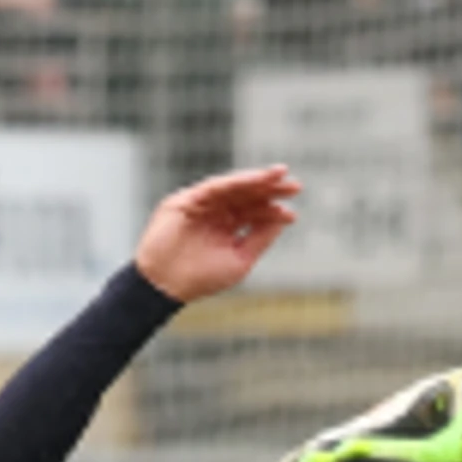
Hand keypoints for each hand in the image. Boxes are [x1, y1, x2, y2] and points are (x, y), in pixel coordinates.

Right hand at [133, 166, 299, 302]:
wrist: (166, 285)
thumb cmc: (200, 278)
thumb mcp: (240, 259)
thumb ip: (260, 238)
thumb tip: (284, 219)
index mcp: (227, 227)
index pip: (254, 212)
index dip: (273, 211)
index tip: (292, 214)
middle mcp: (215, 212)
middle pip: (247, 195)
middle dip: (271, 189)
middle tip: (295, 186)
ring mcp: (201, 205)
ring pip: (233, 187)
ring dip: (257, 180)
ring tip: (280, 176)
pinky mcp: (186, 200)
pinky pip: (215, 186)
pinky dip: (236, 182)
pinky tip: (256, 180)